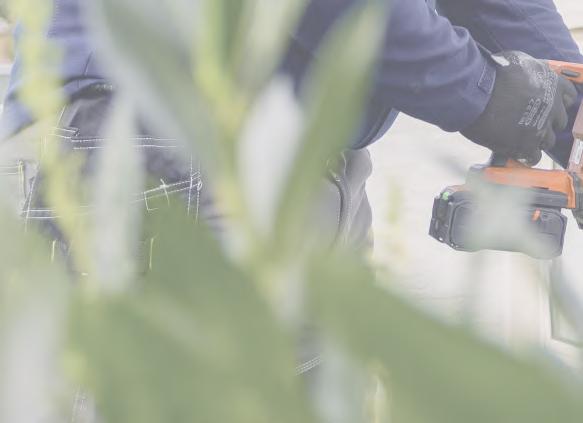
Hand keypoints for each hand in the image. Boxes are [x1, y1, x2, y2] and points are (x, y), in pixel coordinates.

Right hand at [462, 51, 577, 164]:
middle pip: (559, 122)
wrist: (478, 92)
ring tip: (521, 140)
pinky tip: (517, 153)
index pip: (569, 97)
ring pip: (547, 141)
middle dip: (547, 123)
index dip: (558, 103)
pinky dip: (526, 155)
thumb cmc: (492, 74)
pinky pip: (533, 156)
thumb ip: (532, 70)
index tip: (547, 106)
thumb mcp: (520, 60)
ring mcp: (541, 128)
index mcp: (554, 85)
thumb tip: (529, 74)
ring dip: (536, 140)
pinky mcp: (526, 145)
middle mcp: (553, 107)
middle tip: (531, 123)